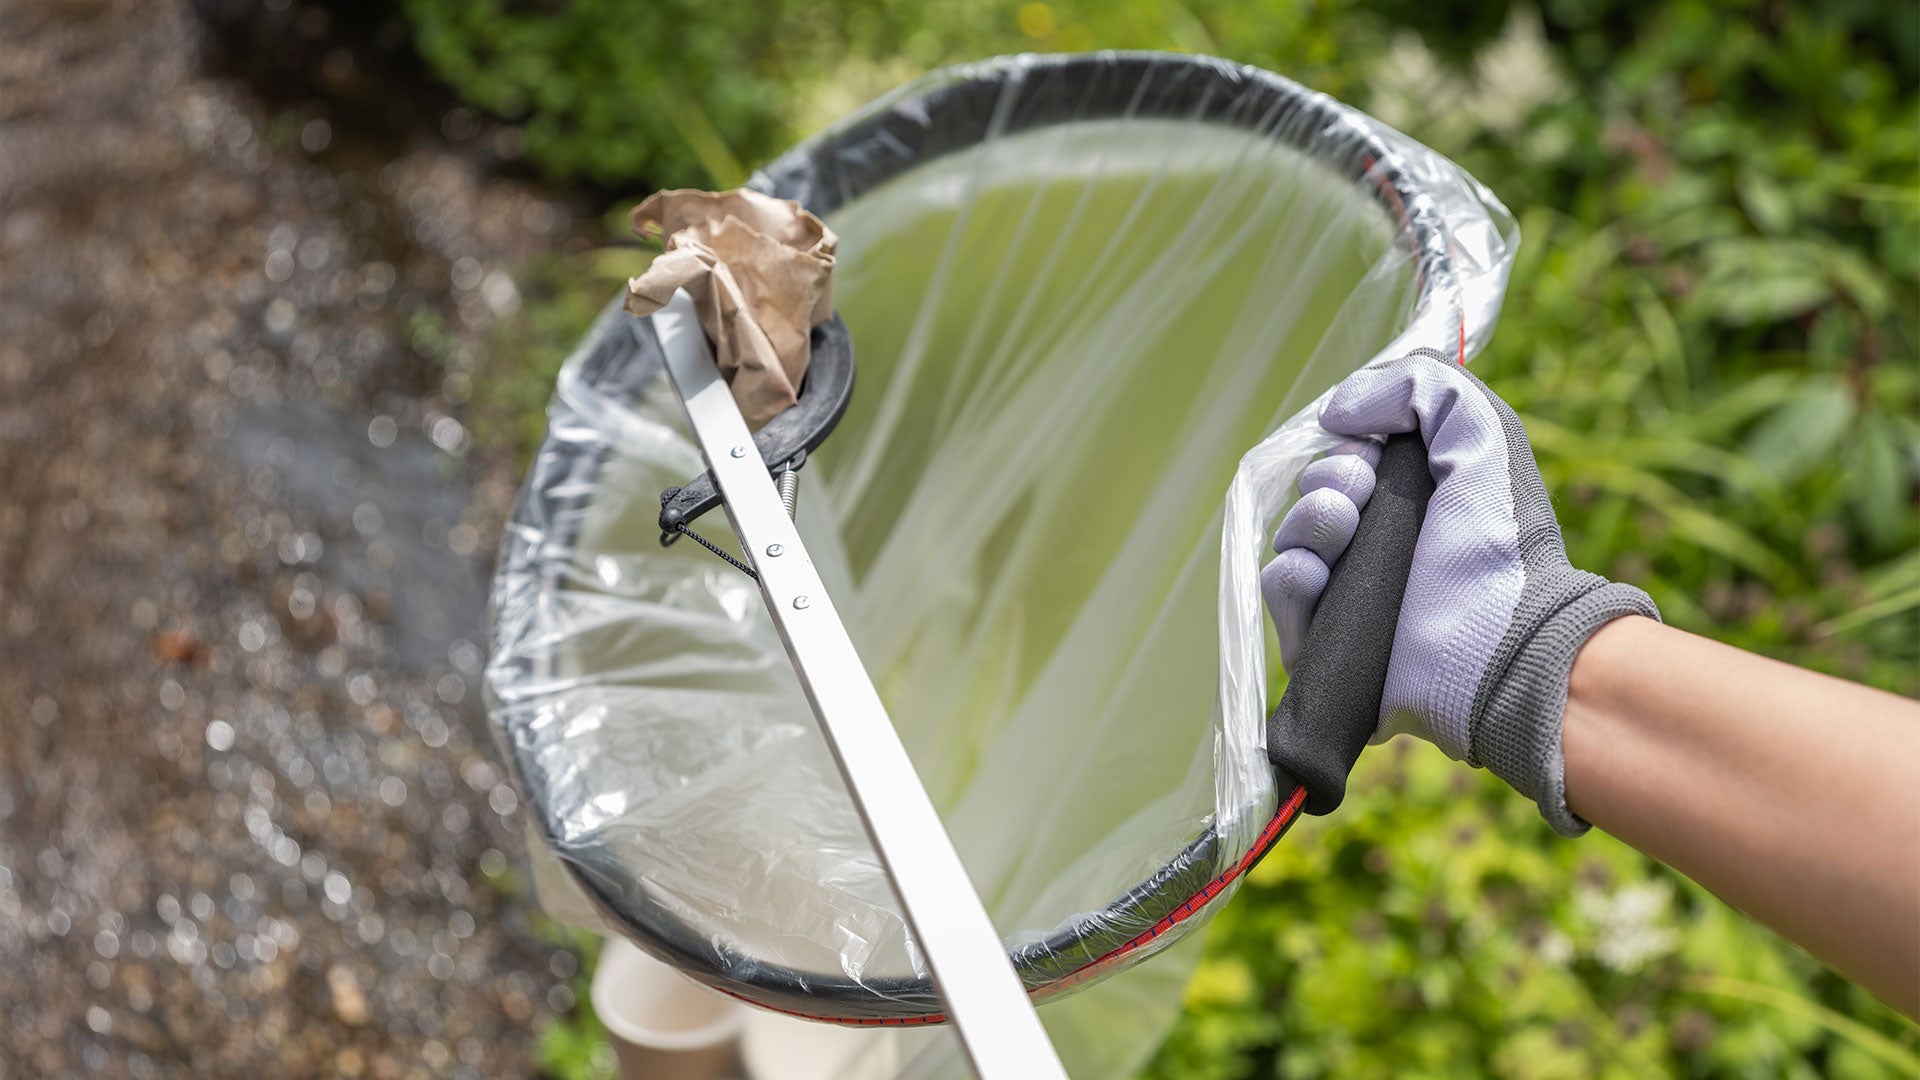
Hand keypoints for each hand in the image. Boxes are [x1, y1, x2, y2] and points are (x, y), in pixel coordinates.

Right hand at [1261, 351, 1658, 834]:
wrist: (1501, 633)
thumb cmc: (1499, 535)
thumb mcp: (1479, 429)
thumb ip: (1419, 384)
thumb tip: (1337, 409)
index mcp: (1412, 500)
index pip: (1347, 458)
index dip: (1349, 445)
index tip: (1371, 451)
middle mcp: (1377, 545)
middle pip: (1314, 494)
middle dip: (1330, 479)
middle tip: (1361, 489)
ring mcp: (1348, 595)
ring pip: (1291, 539)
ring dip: (1308, 521)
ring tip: (1342, 526)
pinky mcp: (1324, 643)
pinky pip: (1280, 592)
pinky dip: (1290, 574)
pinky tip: (1317, 571)